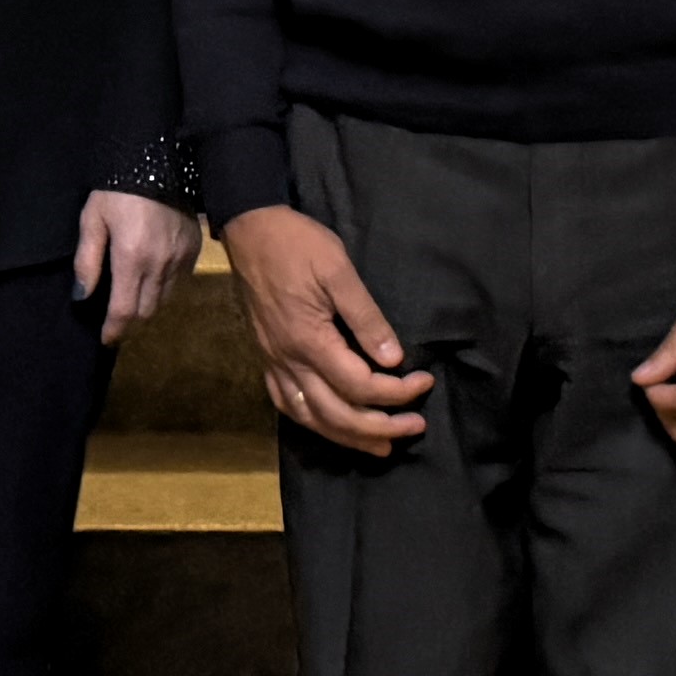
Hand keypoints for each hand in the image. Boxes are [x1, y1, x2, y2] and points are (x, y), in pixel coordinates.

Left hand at [74, 188, 199, 347]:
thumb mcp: (92, 221)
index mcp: (132, 258)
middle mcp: (160, 264)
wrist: (155, 160)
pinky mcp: (194, 249)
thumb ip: (87, 261)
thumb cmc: (116, 190)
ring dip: (148, 305)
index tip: (106, 339)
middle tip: (116, 320)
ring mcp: (181, 258)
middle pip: (147, 310)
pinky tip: (152, 277)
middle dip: (130, 321)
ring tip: (133, 299)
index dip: (114, 330)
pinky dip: (165, 287)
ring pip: (165, 299)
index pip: (125, 310)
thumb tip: (82, 296)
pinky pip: (180, 281)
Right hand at [227, 208, 430, 454]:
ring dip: (347, 437)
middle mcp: (289, 360)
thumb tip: (393, 359)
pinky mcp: (266, 358)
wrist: (250, 229)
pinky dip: (313, 423)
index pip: (359, 385)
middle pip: (336, 414)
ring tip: (380, 445)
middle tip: (415, 427)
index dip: (396, 392)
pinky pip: (287, 404)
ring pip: (310, 418)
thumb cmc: (298, 244)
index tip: (424, 381)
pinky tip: (331, 426)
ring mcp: (274, 362)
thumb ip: (366, 317)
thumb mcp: (338, 270)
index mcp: (309, 340)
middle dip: (379, 428)